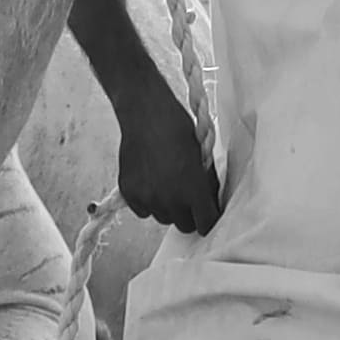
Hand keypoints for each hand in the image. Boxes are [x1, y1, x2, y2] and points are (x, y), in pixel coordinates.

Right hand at [116, 111, 222, 234]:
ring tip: (167, 183)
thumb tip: (209, 201)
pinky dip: (147, 202)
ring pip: (163, 218)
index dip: (208, 218)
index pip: (206, 224)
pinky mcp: (130, 194)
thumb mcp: (203, 156)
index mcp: (194, 190)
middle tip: (186, 196)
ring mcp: (148, 198)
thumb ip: (206, 183)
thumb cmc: (178, 129)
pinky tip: (150, 181)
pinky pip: (143, 211)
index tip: (207, 213)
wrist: (146, 113)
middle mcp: (171, 199)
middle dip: (189, 214)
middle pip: (185, 226)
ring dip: (168, 208)